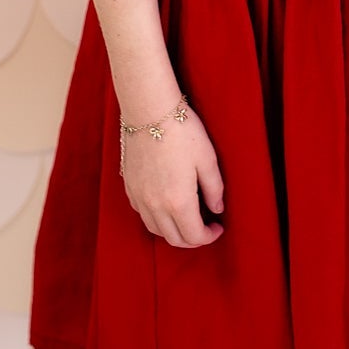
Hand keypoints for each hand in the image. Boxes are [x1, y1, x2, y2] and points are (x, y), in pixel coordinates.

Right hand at [122, 103, 225, 247]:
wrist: (149, 109)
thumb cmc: (182, 131)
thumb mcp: (207, 158)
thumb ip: (214, 188)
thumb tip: (217, 209)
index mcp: (178, 201)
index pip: (194, 236)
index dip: (209, 237)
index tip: (219, 226)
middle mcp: (155, 205)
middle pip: (174, 239)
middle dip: (193, 239)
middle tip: (206, 227)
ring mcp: (139, 197)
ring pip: (156, 230)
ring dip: (174, 231)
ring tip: (188, 218)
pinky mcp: (129, 187)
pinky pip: (143, 214)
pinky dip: (157, 219)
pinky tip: (167, 205)